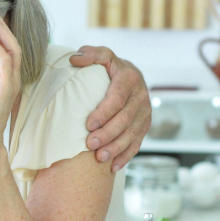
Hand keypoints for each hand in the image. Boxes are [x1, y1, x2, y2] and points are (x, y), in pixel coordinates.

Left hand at [69, 46, 151, 171]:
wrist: (131, 76)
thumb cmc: (110, 68)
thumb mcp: (102, 56)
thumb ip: (91, 54)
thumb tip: (75, 58)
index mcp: (129, 79)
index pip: (117, 99)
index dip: (103, 113)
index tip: (88, 125)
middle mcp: (141, 96)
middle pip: (125, 119)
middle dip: (108, 134)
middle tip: (90, 144)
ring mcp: (145, 112)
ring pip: (133, 133)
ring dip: (117, 147)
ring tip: (100, 158)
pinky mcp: (145, 125)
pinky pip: (138, 142)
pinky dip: (126, 155)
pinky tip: (113, 166)